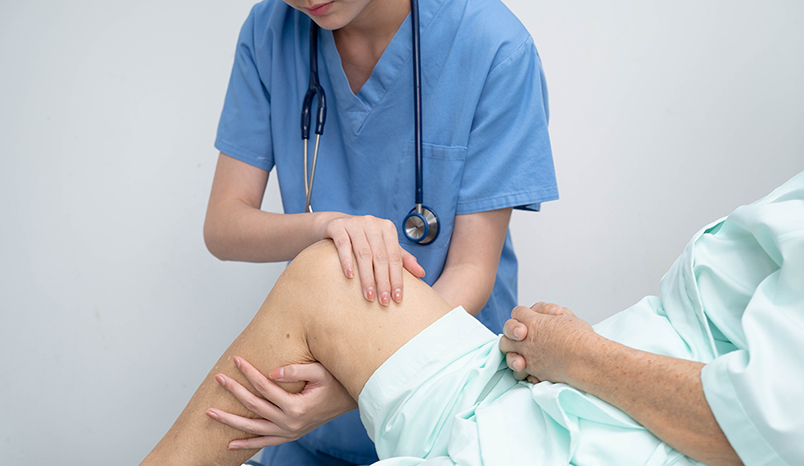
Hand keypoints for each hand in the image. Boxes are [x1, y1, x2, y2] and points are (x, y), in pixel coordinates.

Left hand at [206, 357, 356, 449]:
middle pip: (254, 406)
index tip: (236, 359)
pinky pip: (265, 443)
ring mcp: (289, 431)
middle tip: (219, 378)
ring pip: (253, 429)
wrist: (350, 401)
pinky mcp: (289, 435)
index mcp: (296, 406)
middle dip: (234, 391)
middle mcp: (290, 422)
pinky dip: (248, 445)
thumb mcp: (320, 372)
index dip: (248, 372)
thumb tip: (272, 371)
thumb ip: (296, 371)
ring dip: (230, 421)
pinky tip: (230, 443)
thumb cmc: (335, 383)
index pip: (265, 386)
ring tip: (210, 413)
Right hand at [322, 214, 424, 304]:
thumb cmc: (363, 238)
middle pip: (381, 257)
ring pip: (363, 253)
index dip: (397, 278)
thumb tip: (421, 273)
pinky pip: (343, 245)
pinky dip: (347, 261)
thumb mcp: (383, 246)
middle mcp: (372, 223)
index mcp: (387, 228)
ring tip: (369, 295)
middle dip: (383, 281)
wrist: (335, 224)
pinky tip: (350, 275)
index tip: (397, 298)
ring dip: (367, 277)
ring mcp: (354, 223)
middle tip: (384, 301)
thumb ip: (402, 258)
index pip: (395, 257)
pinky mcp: (338, 226)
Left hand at [499, 302, 596, 384]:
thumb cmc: (581, 338)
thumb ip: (553, 314)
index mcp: (533, 322)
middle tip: (523, 335)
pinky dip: (524, 372)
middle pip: (506, 334)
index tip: (532, 318)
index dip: (524, 314)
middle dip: (512, 334)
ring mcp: (528, 357)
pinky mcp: (534, 372)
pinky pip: (519, 374)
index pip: (518, 312)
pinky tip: (532, 369)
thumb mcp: (568, 317)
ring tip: (524, 355)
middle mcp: (526, 340)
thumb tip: (551, 314)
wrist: (586, 360)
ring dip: (513, 355)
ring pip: (508, 355)